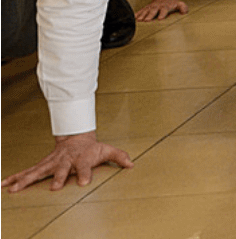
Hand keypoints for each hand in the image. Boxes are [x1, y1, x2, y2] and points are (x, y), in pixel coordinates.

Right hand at [2, 132, 133, 191]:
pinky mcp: (41, 166)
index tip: (84, 182)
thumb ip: (119, 156)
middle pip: (59, 170)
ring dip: (25, 181)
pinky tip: (4, 185)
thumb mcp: (106, 150)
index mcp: (81, 160)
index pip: (84, 167)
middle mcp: (64, 162)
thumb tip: (131, 163)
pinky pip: (26, 173)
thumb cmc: (91, 148)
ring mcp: (51, 164)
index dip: (85, 174)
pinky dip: (14, 178)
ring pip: (37, 172)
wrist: (75, 138)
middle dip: (57, 178)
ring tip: (13, 189)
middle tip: (54, 188)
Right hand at [135, 0, 187, 21]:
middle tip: (146, 20)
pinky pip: (141, 10)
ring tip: (139, 20)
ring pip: (146, 10)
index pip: (164, 10)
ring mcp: (151, 6)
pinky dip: (137, 14)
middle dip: (150, 15)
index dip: (162, 14)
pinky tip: (134, 18)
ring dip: (142, 15)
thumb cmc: (173, 2)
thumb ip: (183, 7)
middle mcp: (157, 6)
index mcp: (165, 6)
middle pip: (153, 11)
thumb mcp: (179, 3)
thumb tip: (184, 12)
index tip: (160, 19)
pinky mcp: (147, 7)